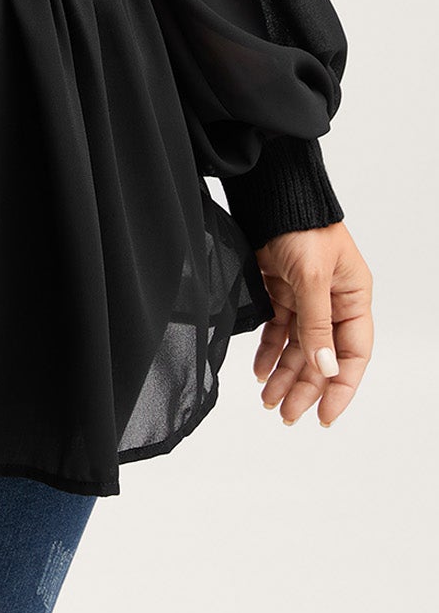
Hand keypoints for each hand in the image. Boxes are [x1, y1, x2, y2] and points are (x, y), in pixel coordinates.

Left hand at [250, 221, 372, 427]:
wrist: (271, 196)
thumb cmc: (302, 227)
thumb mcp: (313, 278)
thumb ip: (317, 325)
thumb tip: (326, 368)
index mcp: (354, 300)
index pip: (352, 355)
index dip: (340, 388)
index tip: (324, 415)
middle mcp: (333, 303)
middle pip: (322, 357)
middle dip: (304, 388)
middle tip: (285, 414)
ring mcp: (307, 299)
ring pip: (298, 348)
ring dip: (283, 374)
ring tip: (267, 400)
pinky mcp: (281, 292)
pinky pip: (278, 330)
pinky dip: (268, 351)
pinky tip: (258, 370)